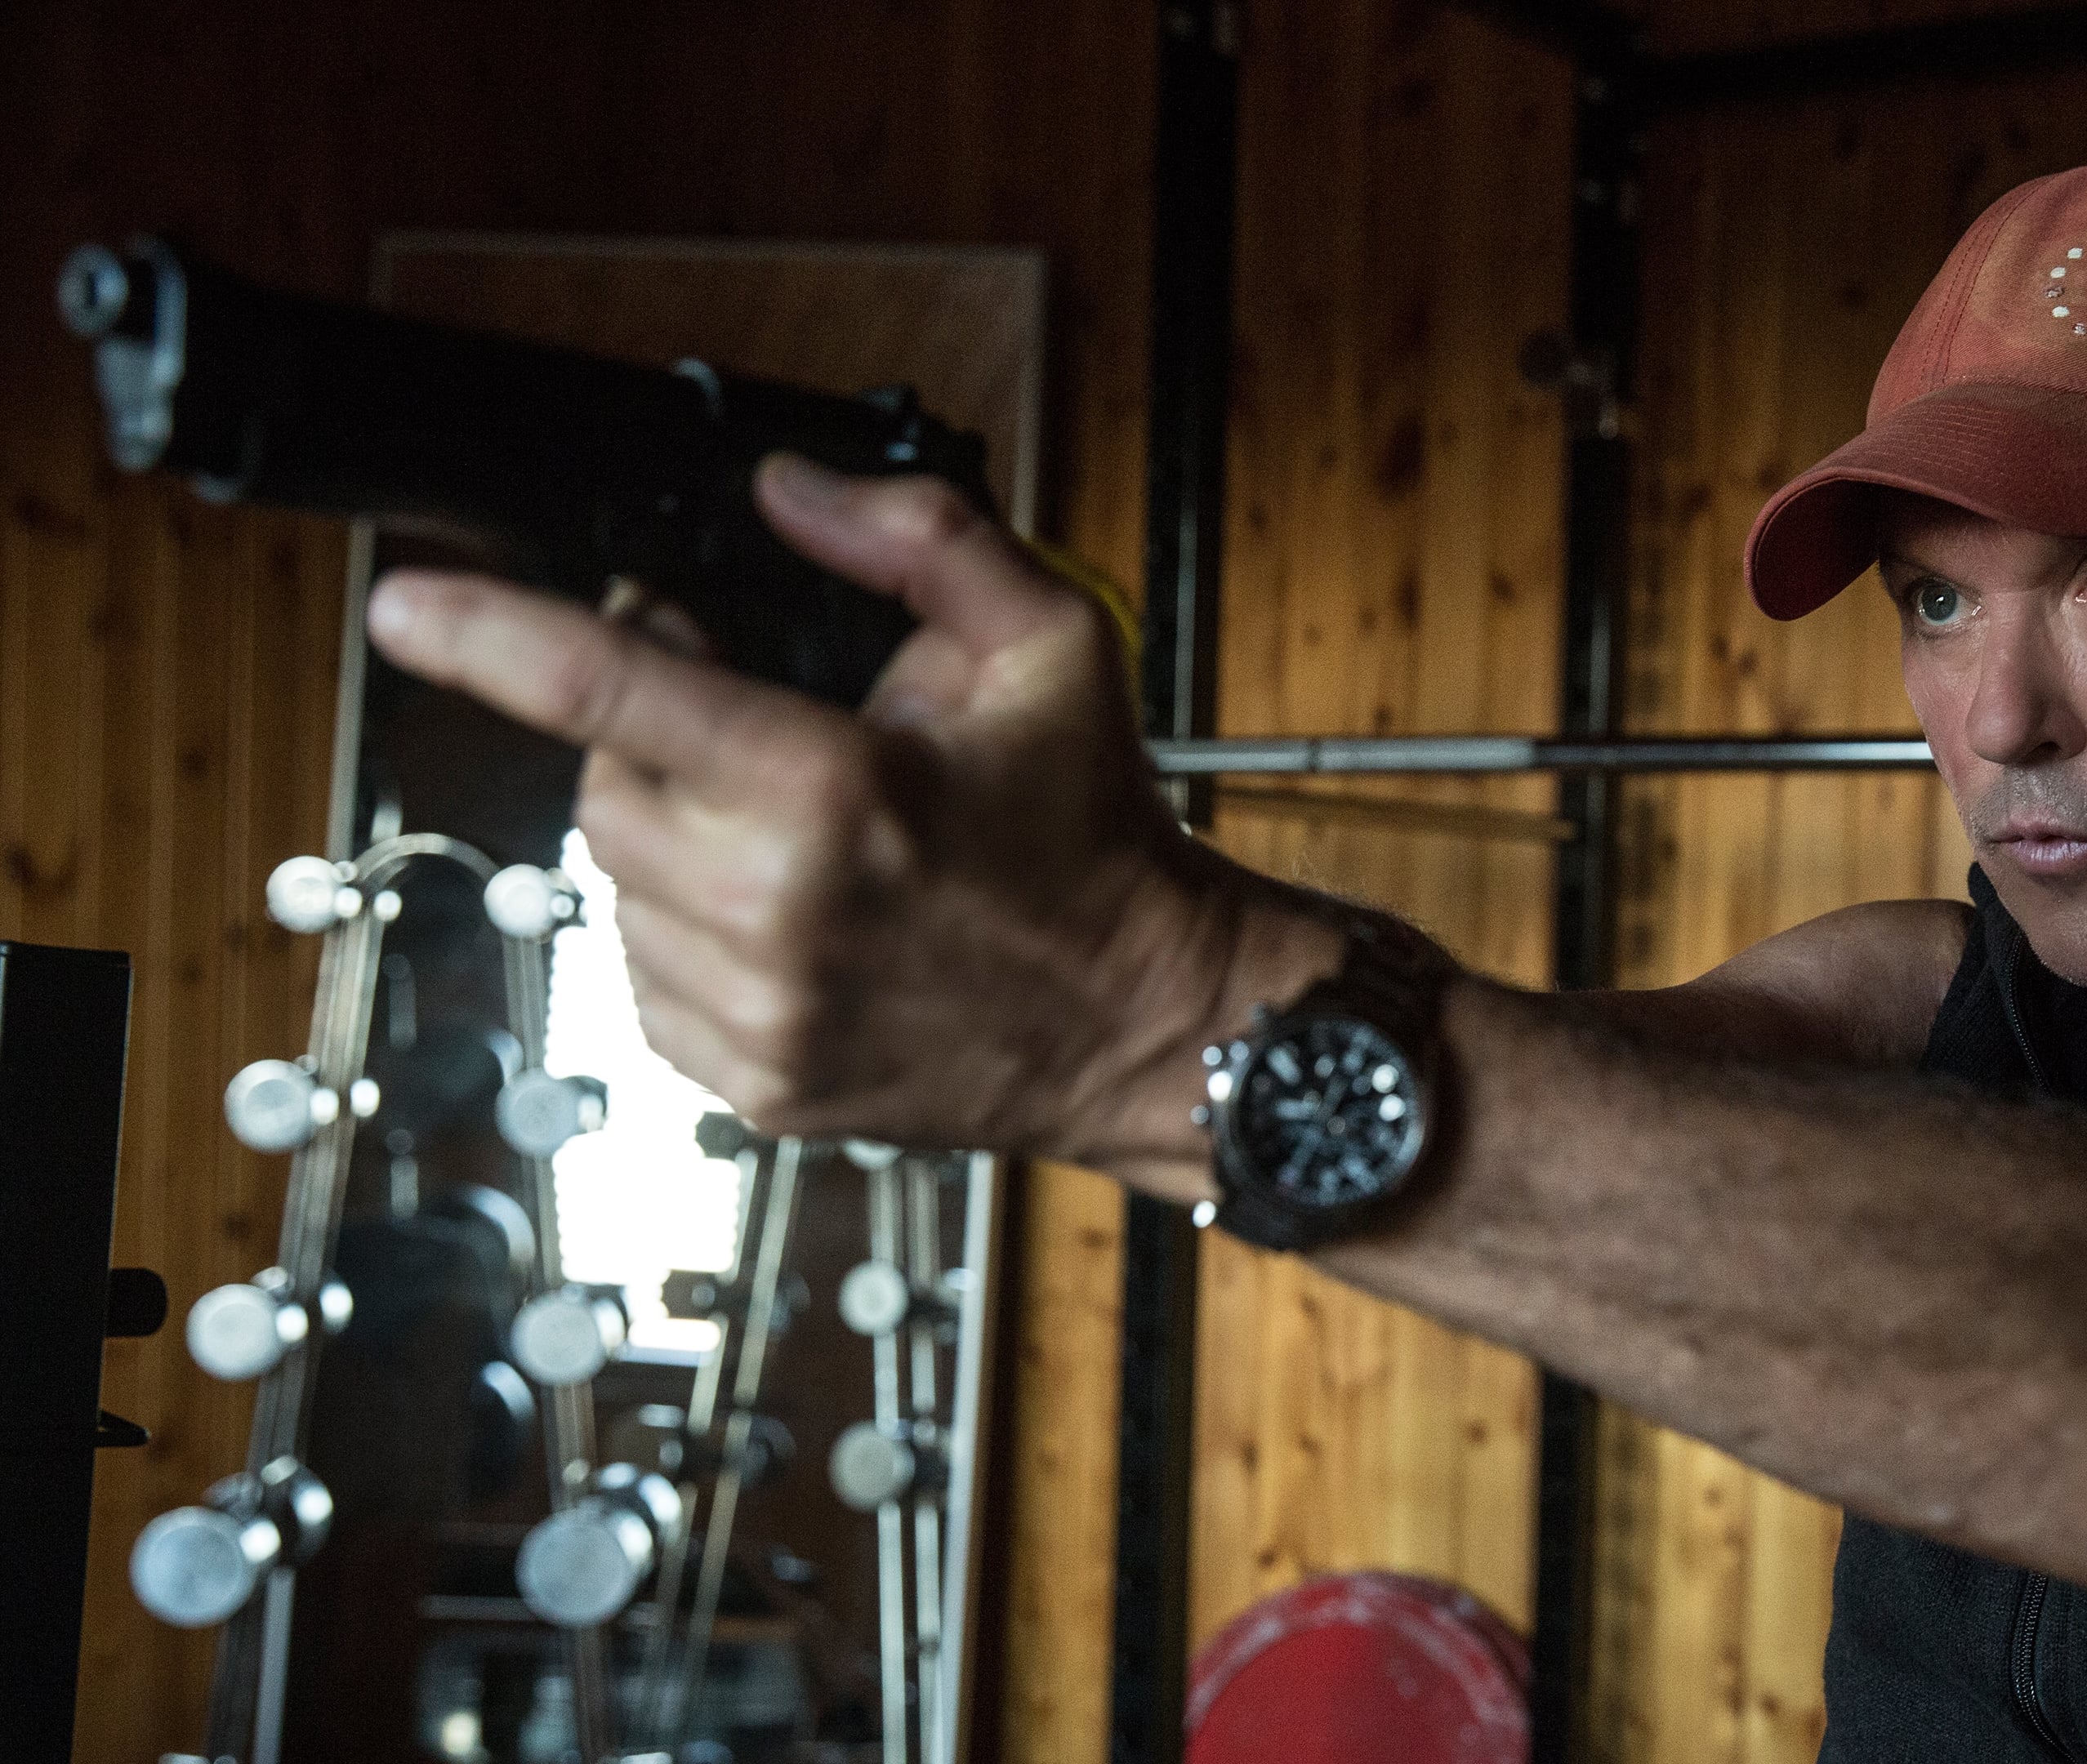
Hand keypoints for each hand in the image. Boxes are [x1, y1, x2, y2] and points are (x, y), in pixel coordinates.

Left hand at [365, 455, 1301, 1194]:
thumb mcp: (1049, 641)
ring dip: (677, 841)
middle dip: (648, 740)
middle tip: (752, 728)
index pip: (611, 689)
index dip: (489, 633)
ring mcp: (760, 1012)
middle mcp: (776, 911)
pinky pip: (651, 977)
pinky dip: (697, 933)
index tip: (405, 601)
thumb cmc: (1093, 831)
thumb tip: (785, 490)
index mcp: (833, 790)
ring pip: (619, 886)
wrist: (1144, 1018)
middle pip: (600, 785)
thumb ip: (916, 536)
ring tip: (801, 841)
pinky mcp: (756, 1083)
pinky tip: (795, 919)